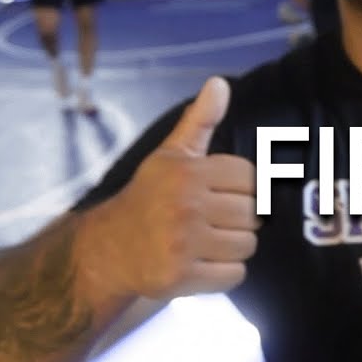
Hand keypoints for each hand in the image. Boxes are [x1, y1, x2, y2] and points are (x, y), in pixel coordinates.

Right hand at [86, 77, 260, 300]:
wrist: (108, 249)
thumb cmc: (148, 198)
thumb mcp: (171, 156)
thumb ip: (199, 121)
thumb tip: (220, 84)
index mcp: (187, 171)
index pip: (250, 178)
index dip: (242, 189)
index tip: (220, 195)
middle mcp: (185, 205)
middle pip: (253, 215)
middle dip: (238, 221)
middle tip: (211, 223)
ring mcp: (182, 243)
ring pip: (247, 246)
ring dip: (233, 248)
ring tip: (206, 243)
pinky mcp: (180, 276)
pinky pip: (235, 275)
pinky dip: (225, 273)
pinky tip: (202, 264)